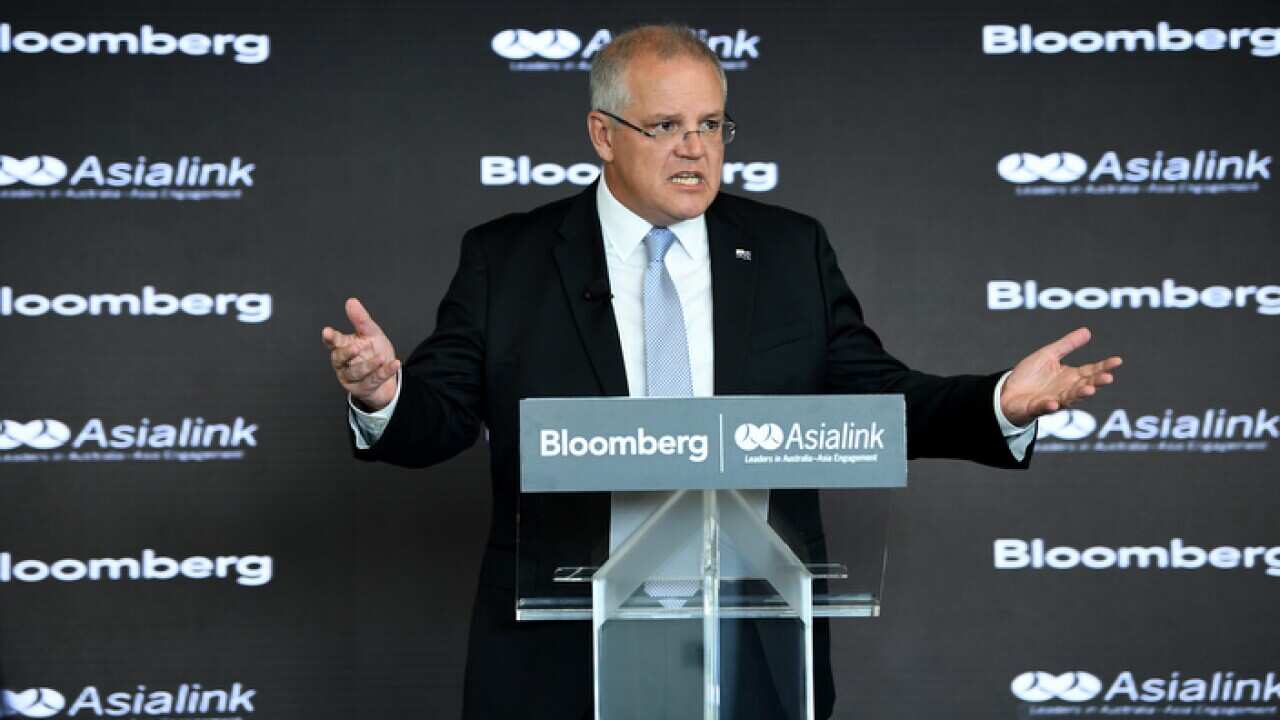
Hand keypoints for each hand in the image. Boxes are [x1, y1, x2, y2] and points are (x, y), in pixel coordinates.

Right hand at [322, 298, 399, 410]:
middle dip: (347, 353)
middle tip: (356, 346)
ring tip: (381, 358)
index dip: (330, 337)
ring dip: (369, 365)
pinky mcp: (362, 390)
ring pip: (356, 372)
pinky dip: (384, 372)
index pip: (333, 342)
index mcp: (343, 347)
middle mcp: (343, 363)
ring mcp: (351, 378)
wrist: (389, 375)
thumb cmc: (375, 353)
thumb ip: (361, 320)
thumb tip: (351, 301)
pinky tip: (394, 364)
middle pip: (339, 358)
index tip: (327, 332)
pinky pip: (372, 381)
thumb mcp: (371, 334)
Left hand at [1000, 327, 1121, 426]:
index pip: (1091, 371)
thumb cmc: (1030, 375)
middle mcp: (1066, 390)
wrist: (1007, 392)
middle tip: (1108, 378)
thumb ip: (1067, 345)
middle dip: (1096, 382)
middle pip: (1085, 385)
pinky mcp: (1036, 408)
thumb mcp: (1049, 355)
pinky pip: (1044, 408)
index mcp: (1070, 377)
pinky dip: (1049, 406)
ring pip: (1069, 399)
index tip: (1118, 360)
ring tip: (1089, 390)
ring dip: (1079, 395)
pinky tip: (1053, 403)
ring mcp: (1053, 400)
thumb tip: (1087, 331)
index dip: (1104, 366)